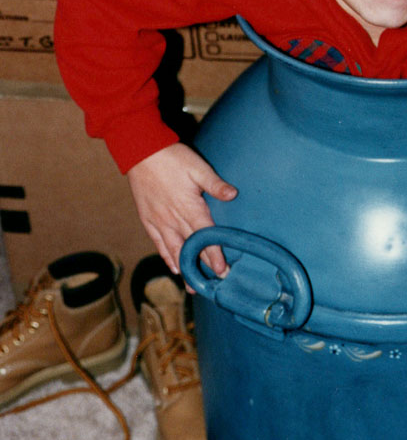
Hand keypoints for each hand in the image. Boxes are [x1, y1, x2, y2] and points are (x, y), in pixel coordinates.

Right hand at [127, 143, 236, 279]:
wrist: (140, 152)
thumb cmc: (173, 158)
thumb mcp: (198, 167)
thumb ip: (215, 184)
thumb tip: (232, 195)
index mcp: (189, 207)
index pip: (205, 236)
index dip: (214, 255)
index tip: (222, 271)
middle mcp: (173, 219)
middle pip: (190, 248)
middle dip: (202, 266)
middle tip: (213, 284)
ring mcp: (159, 221)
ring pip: (173, 251)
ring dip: (184, 269)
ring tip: (193, 287)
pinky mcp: (148, 219)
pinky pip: (158, 243)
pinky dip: (166, 257)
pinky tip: (173, 268)